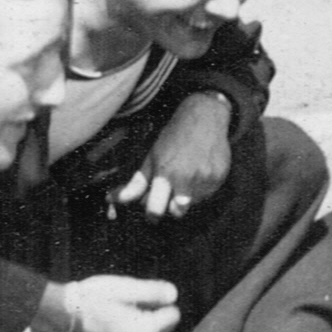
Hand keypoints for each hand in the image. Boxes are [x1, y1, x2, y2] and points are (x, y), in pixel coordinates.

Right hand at [63, 274, 180, 331]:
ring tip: (123, 311)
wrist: (66, 313)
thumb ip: (153, 292)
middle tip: (130, 303)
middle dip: (155, 313)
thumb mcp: (125, 288)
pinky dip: (137, 331)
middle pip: (166, 327)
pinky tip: (119, 320)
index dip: (161, 302)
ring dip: (146, 322)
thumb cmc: (93, 297)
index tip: (143, 297)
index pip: (173, 315)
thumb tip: (174, 295)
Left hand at [116, 93, 231, 219]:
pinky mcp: (220, 178)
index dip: (152, 215)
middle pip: (177, 213)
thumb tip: (111, 199)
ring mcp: (205, 180)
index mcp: (166, 173)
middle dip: (171, 208)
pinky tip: (198, 171)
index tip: (152, 213)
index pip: (155, 210)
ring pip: (193, 204)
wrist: (205, 116)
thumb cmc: (174, 136)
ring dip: (187, 197)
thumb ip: (136, 183)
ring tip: (186, 176)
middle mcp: (187, 179)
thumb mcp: (152, 157)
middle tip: (170, 194)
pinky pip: (208, 195)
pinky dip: (201, 189)